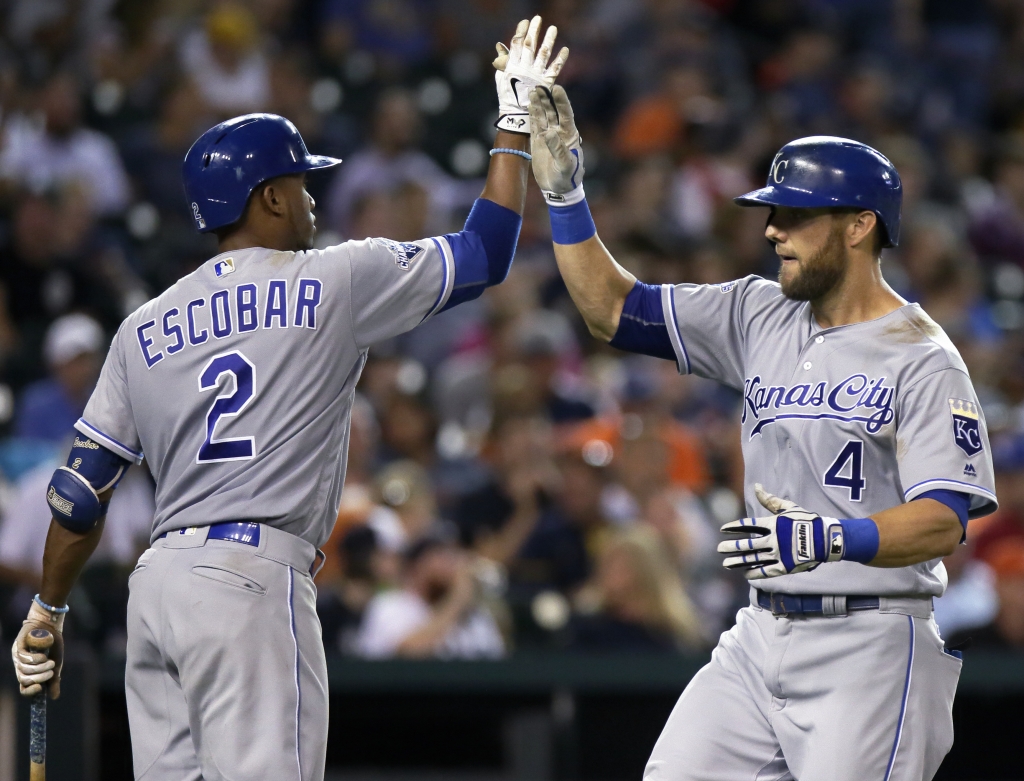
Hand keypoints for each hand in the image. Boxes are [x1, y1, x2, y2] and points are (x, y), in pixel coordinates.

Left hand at [11, 600, 64, 697]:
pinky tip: (44, 656)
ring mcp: (18, 657)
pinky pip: (24, 659)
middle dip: (39, 678)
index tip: (40, 689)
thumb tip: (54, 697)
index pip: (23, 688)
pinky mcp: (18, 647)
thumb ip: (54, 680)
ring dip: (40, 669)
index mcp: (28, 672)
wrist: (50, 625)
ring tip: (51, 662)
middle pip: (24, 680)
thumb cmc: (53, 644)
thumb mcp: (56, 663)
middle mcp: (21, 666)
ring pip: (24, 670)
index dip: (29, 692)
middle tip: (51, 673)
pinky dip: (36, 660)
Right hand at [493, 16, 568, 134]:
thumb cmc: (508, 96)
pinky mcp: (546, 82)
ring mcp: (536, 74)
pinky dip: (561, 59)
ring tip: (553, 28)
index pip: (516, 44)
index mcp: (512, 65)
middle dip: (534, 31)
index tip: (525, 22)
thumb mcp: (501, 77)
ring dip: (549, 40)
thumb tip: (500, 46)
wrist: (516, 114)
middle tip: (538, 18)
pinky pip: (555, 68)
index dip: (520, 32)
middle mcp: (525, 67)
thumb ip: (503, 61)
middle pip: (530, 45)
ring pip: (543, 53)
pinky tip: (566, 49)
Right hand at [528, 85, 584, 203]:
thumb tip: (549, 133)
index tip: (557, 89)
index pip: (566, 114)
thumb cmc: (567, 178)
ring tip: (532, 92)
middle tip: (540, 86)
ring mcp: (548, 136)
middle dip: (547, 98)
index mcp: (569, 135)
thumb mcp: (565, 165)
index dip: (561, 101)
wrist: (559, 189)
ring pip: (542, 116)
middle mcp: (559, 132)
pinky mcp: (538, 142)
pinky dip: (531, 116)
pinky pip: (534, 126)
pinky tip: (528, 105)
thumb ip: (558, 149)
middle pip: (552, 111)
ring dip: (538, 104)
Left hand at [717, 483, 843, 579]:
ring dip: (738, 561)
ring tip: (725, 563)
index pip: (748, 525)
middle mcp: (773, 540)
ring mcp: (779, 554)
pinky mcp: (785, 566)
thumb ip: (770, 500)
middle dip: (732, 546)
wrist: (826, 539)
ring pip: (754, 559)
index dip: (734, 527)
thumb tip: (756, 486)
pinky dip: (755, 573)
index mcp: (773, 524)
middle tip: (719, 548)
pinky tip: (745, 573)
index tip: (722, 529)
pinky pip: (766, 571)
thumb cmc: (807, 520)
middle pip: (747, 544)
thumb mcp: (788, 507)